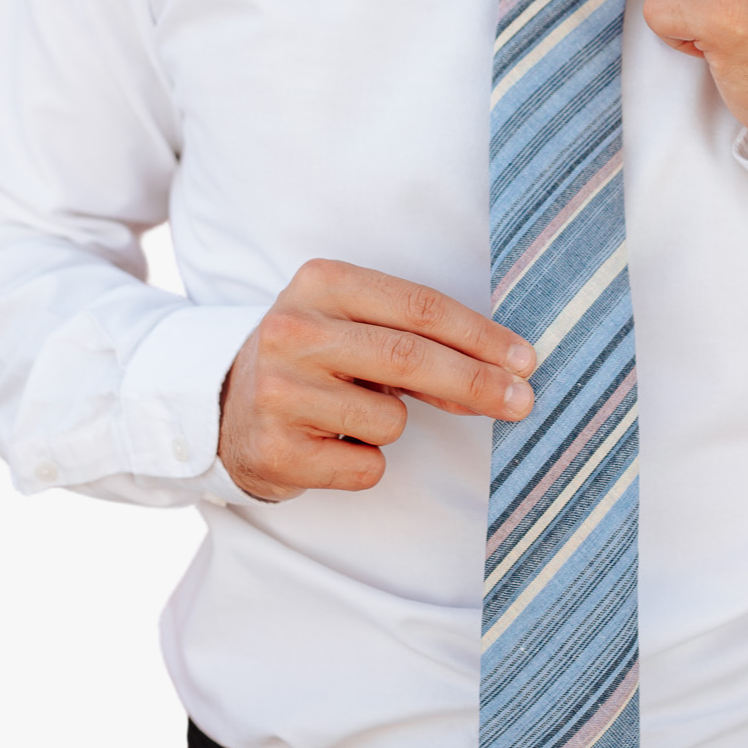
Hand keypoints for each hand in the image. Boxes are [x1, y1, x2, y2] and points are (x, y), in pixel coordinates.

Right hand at [219, 260, 535, 499]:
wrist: (223, 406)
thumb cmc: (313, 358)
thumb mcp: (354, 324)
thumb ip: (417, 340)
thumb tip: (504, 374)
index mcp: (322, 282)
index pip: (419, 307)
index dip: (481, 336)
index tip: (525, 360)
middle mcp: (294, 330)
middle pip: (411, 358)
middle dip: (477, 383)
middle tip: (523, 402)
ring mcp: (279, 391)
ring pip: (390, 419)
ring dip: (391, 424)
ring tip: (348, 414)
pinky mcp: (276, 449)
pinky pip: (365, 466)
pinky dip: (364, 461)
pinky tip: (329, 443)